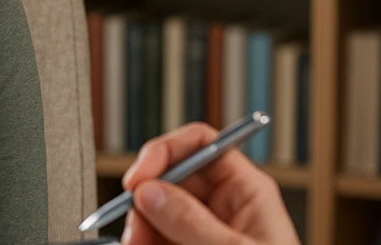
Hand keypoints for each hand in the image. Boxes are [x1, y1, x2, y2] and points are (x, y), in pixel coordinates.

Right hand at [117, 123, 300, 244]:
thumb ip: (193, 223)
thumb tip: (150, 192)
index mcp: (245, 192)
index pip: (201, 145)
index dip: (166, 151)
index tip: (140, 176)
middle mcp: (220, 207)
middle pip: (169, 180)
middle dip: (145, 201)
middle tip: (135, 226)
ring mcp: (201, 232)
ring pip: (155, 213)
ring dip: (139, 230)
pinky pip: (155, 240)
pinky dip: (143, 243)